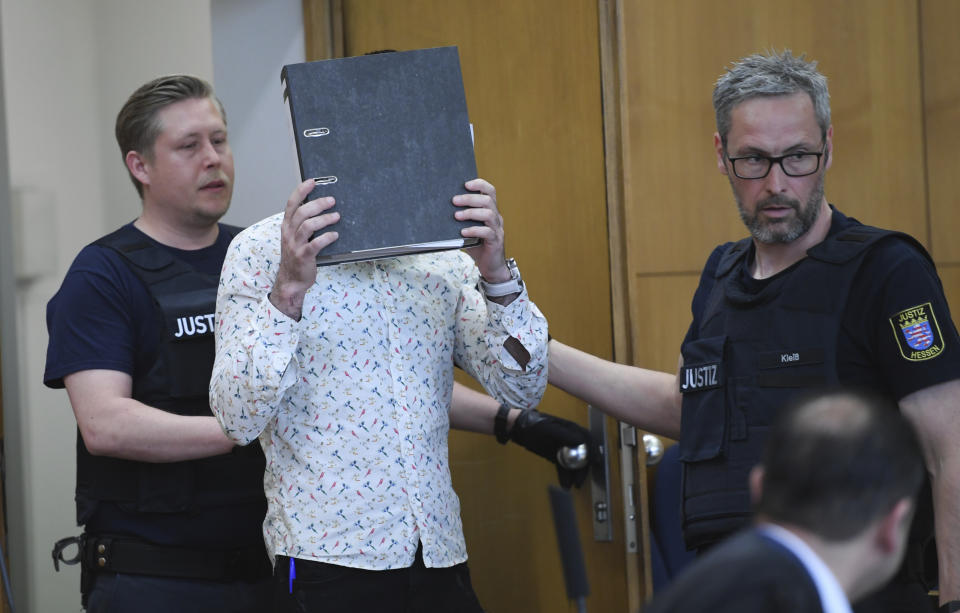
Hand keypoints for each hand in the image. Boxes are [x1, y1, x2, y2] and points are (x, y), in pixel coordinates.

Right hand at [270, 179, 339, 319]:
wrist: (291, 280)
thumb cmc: (297, 256)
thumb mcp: (296, 237)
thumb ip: (304, 223)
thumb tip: (322, 208)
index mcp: (287, 226)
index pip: (291, 204)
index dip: (301, 191)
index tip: (312, 182)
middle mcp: (289, 233)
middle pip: (301, 212)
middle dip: (318, 204)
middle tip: (332, 200)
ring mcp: (295, 245)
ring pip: (308, 226)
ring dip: (324, 219)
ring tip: (336, 216)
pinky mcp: (304, 256)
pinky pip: (315, 244)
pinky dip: (326, 238)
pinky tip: (335, 235)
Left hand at [454, 178, 510, 282]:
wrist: (491, 268)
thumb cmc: (477, 246)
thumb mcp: (468, 229)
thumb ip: (461, 219)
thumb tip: (440, 209)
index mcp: (491, 211)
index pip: (490, 191)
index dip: (480, 184)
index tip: (465, 184)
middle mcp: (496, 217)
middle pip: (488, 200)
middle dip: (470, 198)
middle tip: (454, 200)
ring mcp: (497, 229)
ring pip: (489, 213)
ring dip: (471, 212)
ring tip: (456, 216)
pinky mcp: (496, 241)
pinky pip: (487, 232)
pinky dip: (474, 230)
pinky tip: (463, 232)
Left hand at [508, 409, 594, 488]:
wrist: (519, 429)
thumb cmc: (533, 425)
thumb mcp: (548, 429)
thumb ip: (563, 434)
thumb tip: (579, 441)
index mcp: (571, 429)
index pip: (587, 440)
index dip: (593, 451)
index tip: (595, 462)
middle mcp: (570, 439)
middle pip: (582, 455)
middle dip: (583, 469)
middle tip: (580, 481)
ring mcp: (564, 448)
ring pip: (573, 463)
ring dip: (574, 475)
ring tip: (572, 486)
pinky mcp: (556, 456)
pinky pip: (563, 467)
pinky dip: (564, 476)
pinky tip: (565, 485)